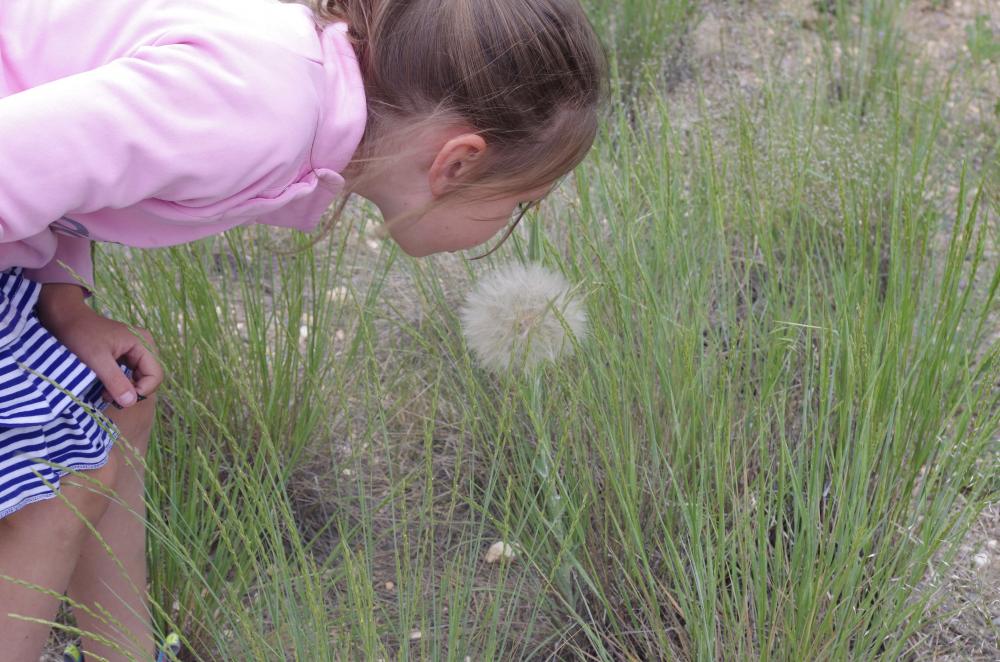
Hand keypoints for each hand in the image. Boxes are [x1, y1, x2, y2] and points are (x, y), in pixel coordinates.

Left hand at [35, 283, 162, 407]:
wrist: (65, 319)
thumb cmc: (80, 335)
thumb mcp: (97, 359)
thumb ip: (115, 381)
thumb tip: (131, 402)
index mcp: (143, 343)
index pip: (155, 375)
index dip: (141, 391)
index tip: (118, 399)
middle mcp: (144, 346)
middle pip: (150, 378)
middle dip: (132, 392)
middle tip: (108, 396)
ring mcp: (136, 351)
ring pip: (140, 378)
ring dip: (125, 390)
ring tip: (105, 393)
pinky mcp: (126, 355)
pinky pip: (131, 375)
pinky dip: (120, 384)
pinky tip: (106, 386)